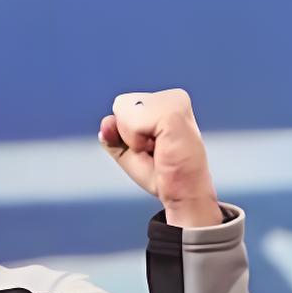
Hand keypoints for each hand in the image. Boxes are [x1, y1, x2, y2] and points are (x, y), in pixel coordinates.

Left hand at [98, 89, 222, 227]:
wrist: (184, 195)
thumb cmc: (163, 176)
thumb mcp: (129, 153)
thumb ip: (113, 135)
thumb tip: (106, 122)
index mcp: (166, 102)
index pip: (122, 106)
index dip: (126, 133)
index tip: (153, 149)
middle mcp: (173, 97)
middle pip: (120, 105)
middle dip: (127, 134)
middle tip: (156, 152)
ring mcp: (175, 101)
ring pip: (123, 110)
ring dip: (133, 139)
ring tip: (158, 151)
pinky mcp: (173, 112)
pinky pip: (132, 123)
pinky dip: (136, 141)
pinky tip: (159, 148)